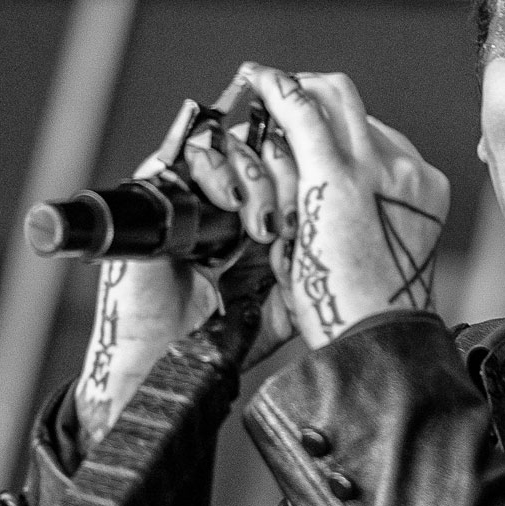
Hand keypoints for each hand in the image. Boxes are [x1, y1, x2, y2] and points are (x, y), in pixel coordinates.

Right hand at [74, 82, 294, 451]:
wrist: (165, 360)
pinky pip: (192, 149)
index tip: (317, 223)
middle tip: (290, 224)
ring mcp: (195, 192)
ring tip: (262, 222)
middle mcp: (227, 201)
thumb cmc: (217, 339)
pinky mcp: (160, 188)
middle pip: (268, 149)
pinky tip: (232, 202)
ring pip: (234, 144)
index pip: (293, 171)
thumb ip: (309, 276)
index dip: (309, 184)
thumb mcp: (283, 308)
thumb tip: (343, 250)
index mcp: (258, 221)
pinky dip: (218, 166)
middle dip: (288, 179)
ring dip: (256, 176)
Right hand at [234, 64, 449, 349]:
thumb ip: (289, 174)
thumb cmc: (331, 299)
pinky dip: (374, 152)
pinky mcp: (434, 188)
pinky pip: (399, 149)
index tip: (261, 78)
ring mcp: (412, 176)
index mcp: (335, 181)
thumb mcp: (290, 234)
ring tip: (321, 149)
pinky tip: (358, 175)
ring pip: (369, 119)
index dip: (276, 86)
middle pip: (340, 93)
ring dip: (341, 123)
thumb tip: (284, 130)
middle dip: (309, 87)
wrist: (381, 334)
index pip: (302, 107)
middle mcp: (379, 169)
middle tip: (289, 94)